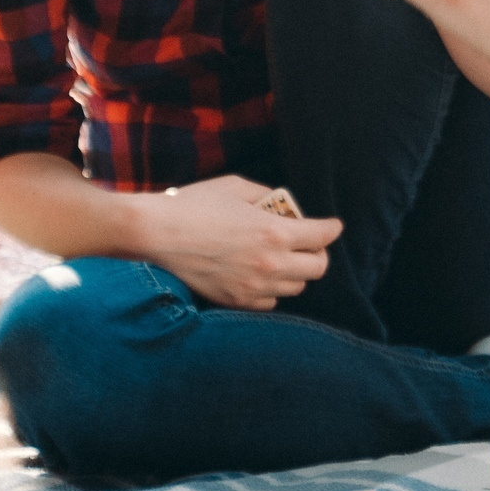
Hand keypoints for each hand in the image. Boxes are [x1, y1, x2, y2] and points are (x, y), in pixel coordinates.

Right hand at [123, 174, 342, 310]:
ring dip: (295, 272)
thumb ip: (266, 196)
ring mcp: (254, 287)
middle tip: (308, 244)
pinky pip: (271, 303)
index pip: (322, 236)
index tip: (332, 226)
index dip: (332, 228)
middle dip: (317, 253)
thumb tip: (282, 206)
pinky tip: (262, 275)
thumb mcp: (237, 187)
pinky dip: (273, 290)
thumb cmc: (195, 204)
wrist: (157, 233)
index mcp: (275, 232)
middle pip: (317, 268)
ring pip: (296, 287)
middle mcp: (270, 263)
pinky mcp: (236, 301)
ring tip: (282, 258)